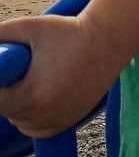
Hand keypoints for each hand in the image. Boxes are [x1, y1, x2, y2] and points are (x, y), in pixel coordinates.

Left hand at [0, 14, 120, 138]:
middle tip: (22, 70)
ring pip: (22, 123)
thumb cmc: (69, 31)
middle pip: (8, 113)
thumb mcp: (29, 26)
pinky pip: (39, 130)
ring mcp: (60, 119)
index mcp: (31, 94)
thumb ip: (0, 35)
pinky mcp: (71, 120)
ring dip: (19, 107)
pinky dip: (33, 119)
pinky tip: (38, 97)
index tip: (11, 69)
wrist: (108, 39)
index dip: (0, 85)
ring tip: (31, 81)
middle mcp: (45, 113)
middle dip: (8, 93)